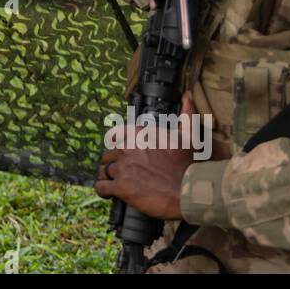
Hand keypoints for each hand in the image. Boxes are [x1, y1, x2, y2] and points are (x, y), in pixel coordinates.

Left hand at [94, 92, 197, 220]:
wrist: (188, 190)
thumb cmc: (187, 164)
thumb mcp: (187, 135)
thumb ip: (185, 113)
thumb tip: (186, 95)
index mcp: (139, 135)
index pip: (115, 135)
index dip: (117, 144)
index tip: (121, 153)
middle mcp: (128, 148)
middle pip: (108, 154)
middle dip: (113, 163)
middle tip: (122, 171)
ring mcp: (123, 167)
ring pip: (103, 170)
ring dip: (108, 177)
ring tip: (114, 183)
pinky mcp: (121, 187)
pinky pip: (101, 187)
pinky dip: (103, 191)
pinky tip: (109, 194)